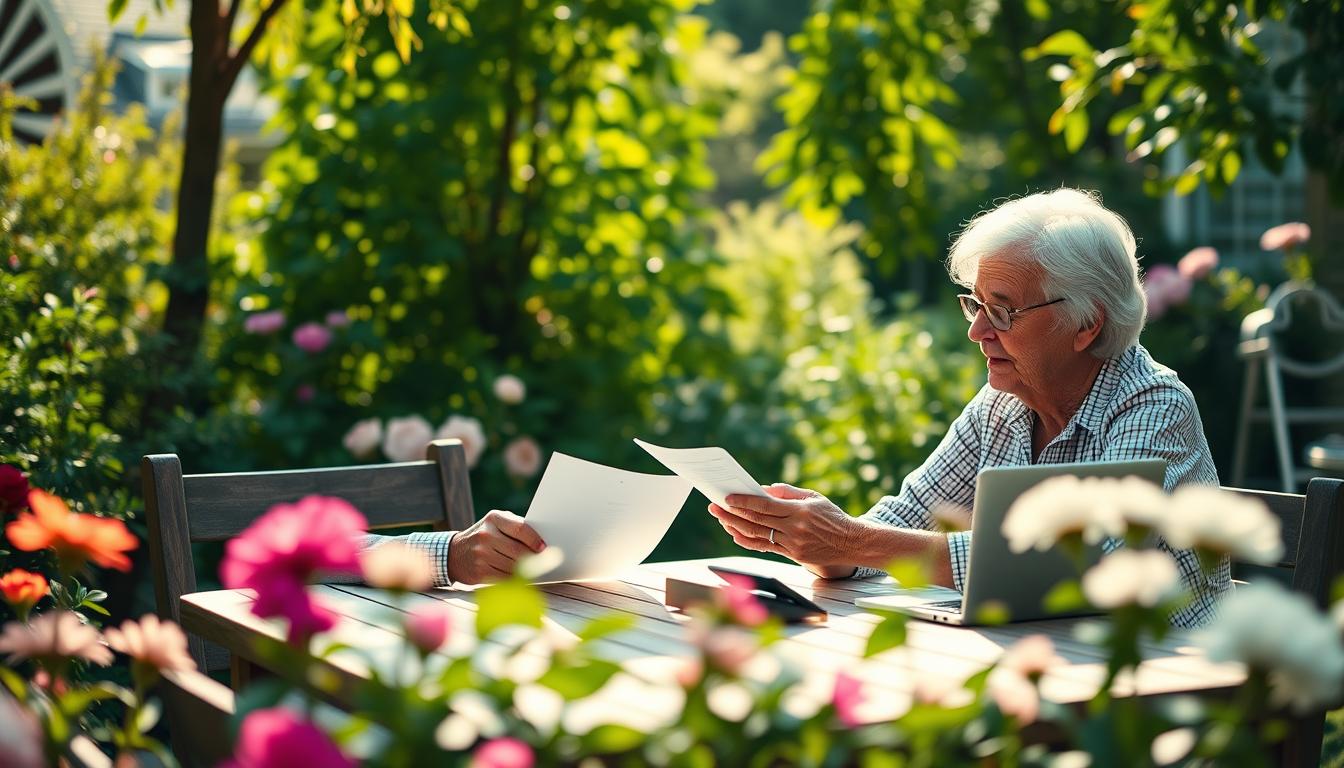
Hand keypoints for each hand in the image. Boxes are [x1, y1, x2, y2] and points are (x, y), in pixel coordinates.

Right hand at [447, 509, 545, 583]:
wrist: (455, 553)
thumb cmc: (485, 536)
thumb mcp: (496, 524)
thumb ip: (516, 528)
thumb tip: (542, 542)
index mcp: (494, 519)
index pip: (520, 528)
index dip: (534, 540)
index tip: (543, 547)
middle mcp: (486, 535)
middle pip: (518, 550)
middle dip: (533, 558)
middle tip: (545, 562)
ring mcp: (481, 554)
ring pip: (513, 566)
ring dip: (526, 570)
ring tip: (533, 569)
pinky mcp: (479, 571)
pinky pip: (505, 578)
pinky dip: (515, 579)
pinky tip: (519, 576)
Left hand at [708, 484, 858, 576]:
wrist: (852, 542)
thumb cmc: (832, 516)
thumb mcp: (813, 497)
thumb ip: (787, 492)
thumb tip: (762, 489)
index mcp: (799, 511)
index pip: (764, 505)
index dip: (743, 501)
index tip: (726, 497)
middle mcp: (794, 528)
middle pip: (756, 520)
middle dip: (731, 513)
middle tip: (714, 506)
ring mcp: (793, 544)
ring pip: (757, 535)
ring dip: (735, 526)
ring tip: (721, 518)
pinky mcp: (793, 555)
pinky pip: (764, 547)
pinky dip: (747, 540)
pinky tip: (735, 533)